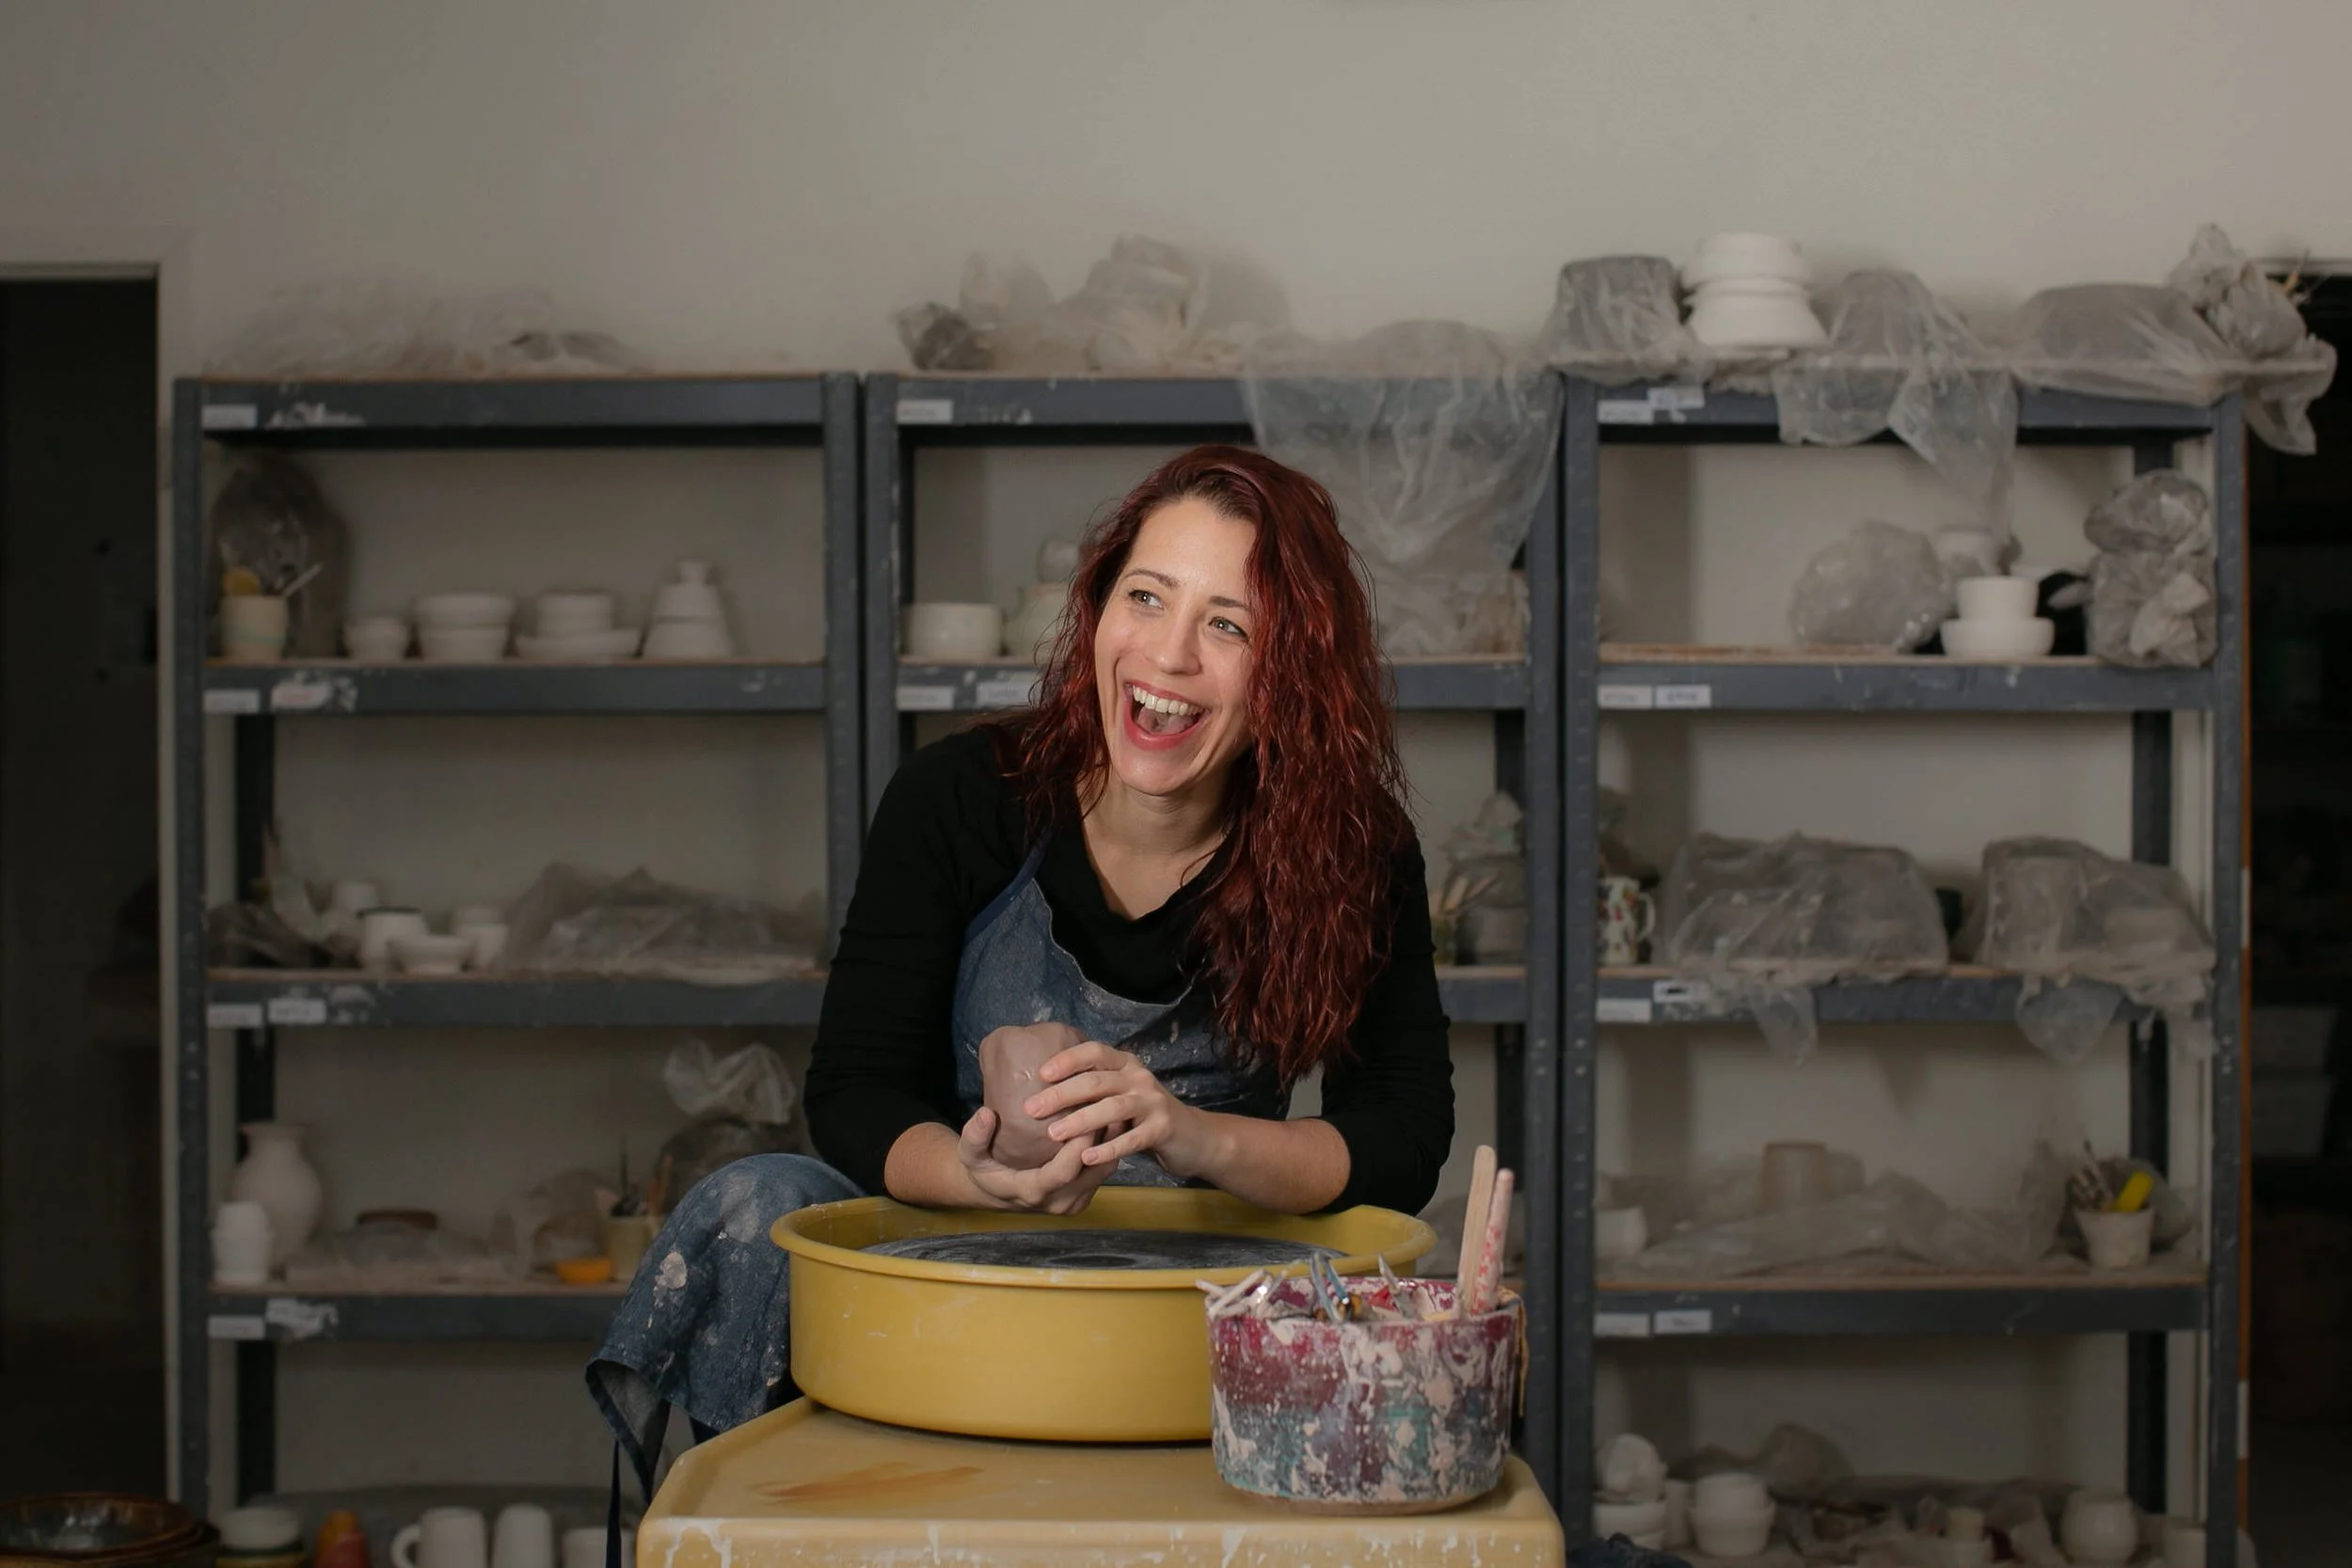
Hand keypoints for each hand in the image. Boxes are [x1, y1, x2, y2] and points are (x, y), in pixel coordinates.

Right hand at [953, 1105, 1115, 1214]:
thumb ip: (974, 1136)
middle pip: (1093, 1170)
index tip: (1085, 1114)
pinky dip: (1108, 1147)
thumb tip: (986, 1114)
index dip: (1077, 1145)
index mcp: (1033, 1192)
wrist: (996, 1191)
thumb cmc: (984, 1169)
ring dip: (1111, 1140)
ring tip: (1113, 1107)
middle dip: (1103, 1137)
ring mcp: (1075, 1201)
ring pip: (1105, 1170)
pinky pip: (1104, 1170)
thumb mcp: (970, 1154)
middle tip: (1108, 1102)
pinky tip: (1107, 1120)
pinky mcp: (1085, 1196)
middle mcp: (1059, 1202)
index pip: (1063, 1172)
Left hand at [1026, 1041, 1218, 1179]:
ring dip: (1080, 1121)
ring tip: (1053, 1134)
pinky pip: (1132, 1139)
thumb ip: (1094, 1090)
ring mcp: (1153, 1103)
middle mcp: (1139, 1078)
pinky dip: (1108, 1148)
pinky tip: (1087, 1157)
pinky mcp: (1163, 1129)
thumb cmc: (1144, 1117)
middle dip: (1061, 1095)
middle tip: (1031, 1109)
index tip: (1041, 1073)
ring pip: (1112, 1108)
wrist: (1193, 1137)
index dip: (1068, 1060)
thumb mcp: (1121, 1094)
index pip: (1094, 1052)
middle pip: (1096, 1081)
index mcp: (1126, 1065)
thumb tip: (1043, 1093)